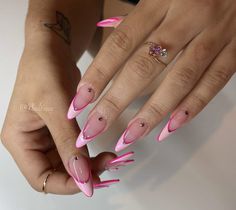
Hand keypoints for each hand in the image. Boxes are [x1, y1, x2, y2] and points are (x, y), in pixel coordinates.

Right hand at [0, 42, 119, 195]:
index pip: (40, 178)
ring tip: (110, 159)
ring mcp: (47, 137)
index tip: (92, 183)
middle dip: (82, 175)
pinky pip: (75, 150)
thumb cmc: (44, 71)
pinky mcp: (60, 130)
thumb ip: (67, 144)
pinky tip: (103, 152)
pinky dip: (89, 154)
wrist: (52, 50)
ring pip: (68, 164)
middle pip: (56, 173)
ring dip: (88, 165)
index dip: (66, 184)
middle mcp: (31, 143)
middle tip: (107, 168)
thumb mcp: (55, 107)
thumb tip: (83, 177)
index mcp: (19, 140)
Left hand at [68, 0, 235, 150]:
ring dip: (151, 114)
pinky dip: (191, 108)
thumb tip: (107, 32)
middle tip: (93, 129)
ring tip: (129, 138)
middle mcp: (186, 17)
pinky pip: (213, 83)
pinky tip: (169, 129)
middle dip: (115, 103)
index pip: (120, 44)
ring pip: (178, 80)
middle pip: (143, 67)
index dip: (97, 75)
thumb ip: (138, 17)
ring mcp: (214, 35)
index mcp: (160, 1)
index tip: (78, 102)